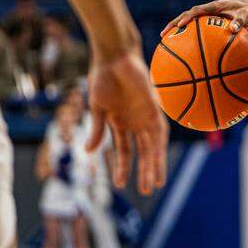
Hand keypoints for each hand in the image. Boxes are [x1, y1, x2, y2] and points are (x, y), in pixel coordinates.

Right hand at [84, 50, 168, 194]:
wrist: (114, 56)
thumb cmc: (102, 78)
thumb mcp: (97, 108)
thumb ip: (96, 130)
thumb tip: (88, 152)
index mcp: (120, 123)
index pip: (123, 151)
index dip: (122, 167)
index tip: (118, 185)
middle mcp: (135, 122)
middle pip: (143, 152)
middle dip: (144, 171)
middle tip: (146, 191)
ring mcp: (145, 116)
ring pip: (153, 146)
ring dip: (155, 164)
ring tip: (155, 183)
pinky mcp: (154, 108)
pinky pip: (160, 130)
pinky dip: (159, 145)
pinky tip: (158, 159)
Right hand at [161, 0, 247, 35]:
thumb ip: (241, 21)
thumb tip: (233, 29)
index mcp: (215, 6)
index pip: (197, 10)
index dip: (187, 17)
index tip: (180, 26)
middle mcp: (209, 10)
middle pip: (186, 16)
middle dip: (174, 24)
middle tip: (163, 35)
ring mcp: (209, 16)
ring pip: (189, 23)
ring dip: (178, 31)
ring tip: (166, 43)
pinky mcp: (210, 23)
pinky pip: (197, 31)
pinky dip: (190, 38)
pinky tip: (186, 52)